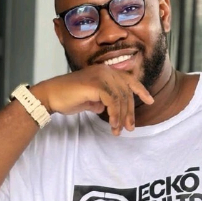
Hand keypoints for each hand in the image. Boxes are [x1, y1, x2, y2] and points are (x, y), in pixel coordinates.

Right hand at [33, 65, 153, 135]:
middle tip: (129, 128)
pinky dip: (115, 114)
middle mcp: (105, 70)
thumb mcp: (91, 99)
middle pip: (127, 92)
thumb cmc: (68, 98)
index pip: (128, 80)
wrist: (51, 96)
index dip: (141, 90)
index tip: (150, 101)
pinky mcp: (96, 84)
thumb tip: (109, 108)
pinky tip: (112, 124)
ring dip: (121, 117)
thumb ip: (102, 101)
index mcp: (105, 71)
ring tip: (118, 130)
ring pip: (121, 97)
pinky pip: (113, 101)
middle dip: (130, 112)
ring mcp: (100, 75)